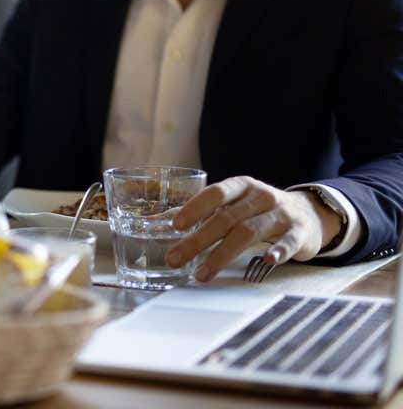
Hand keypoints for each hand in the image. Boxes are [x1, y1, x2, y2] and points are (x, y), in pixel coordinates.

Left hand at [166, 176, 341, 281]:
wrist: (308, 214)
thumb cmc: (257, 210)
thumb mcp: (231, 205)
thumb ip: (195, 213)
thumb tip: (153, 224)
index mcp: (240, 186)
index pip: (216, 193)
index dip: (195, 208)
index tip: (175, 225)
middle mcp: (260, 197)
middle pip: (226, 218)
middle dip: (198, 240)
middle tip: (174, 258)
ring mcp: (281, 214)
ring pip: (249, 232)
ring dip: (222, 254)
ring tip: (201, 274)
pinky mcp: (299, 233)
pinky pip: (288, 242)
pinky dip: (278, 251)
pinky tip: (266, 261)